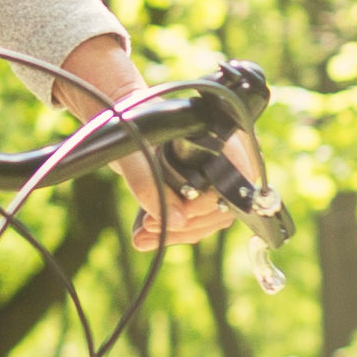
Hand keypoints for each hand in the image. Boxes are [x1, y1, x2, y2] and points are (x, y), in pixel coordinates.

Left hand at [117, 129, 263, 249]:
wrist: (122, 119)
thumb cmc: (129, 127)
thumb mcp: (133, 155)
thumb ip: (150, 185)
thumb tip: (178, 220)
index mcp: (222, 132)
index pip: (235, 179)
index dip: (208, 203)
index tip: (178, 213)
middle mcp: (227, 152)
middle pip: (225, 203)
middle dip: (188, 223)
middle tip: (150, 226)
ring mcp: (217, 172)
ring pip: (213, 217)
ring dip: (178, 232)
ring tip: (143, 236)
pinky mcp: (203, 188)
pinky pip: (199, 219)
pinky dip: (174, 231)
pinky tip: (145, 236)